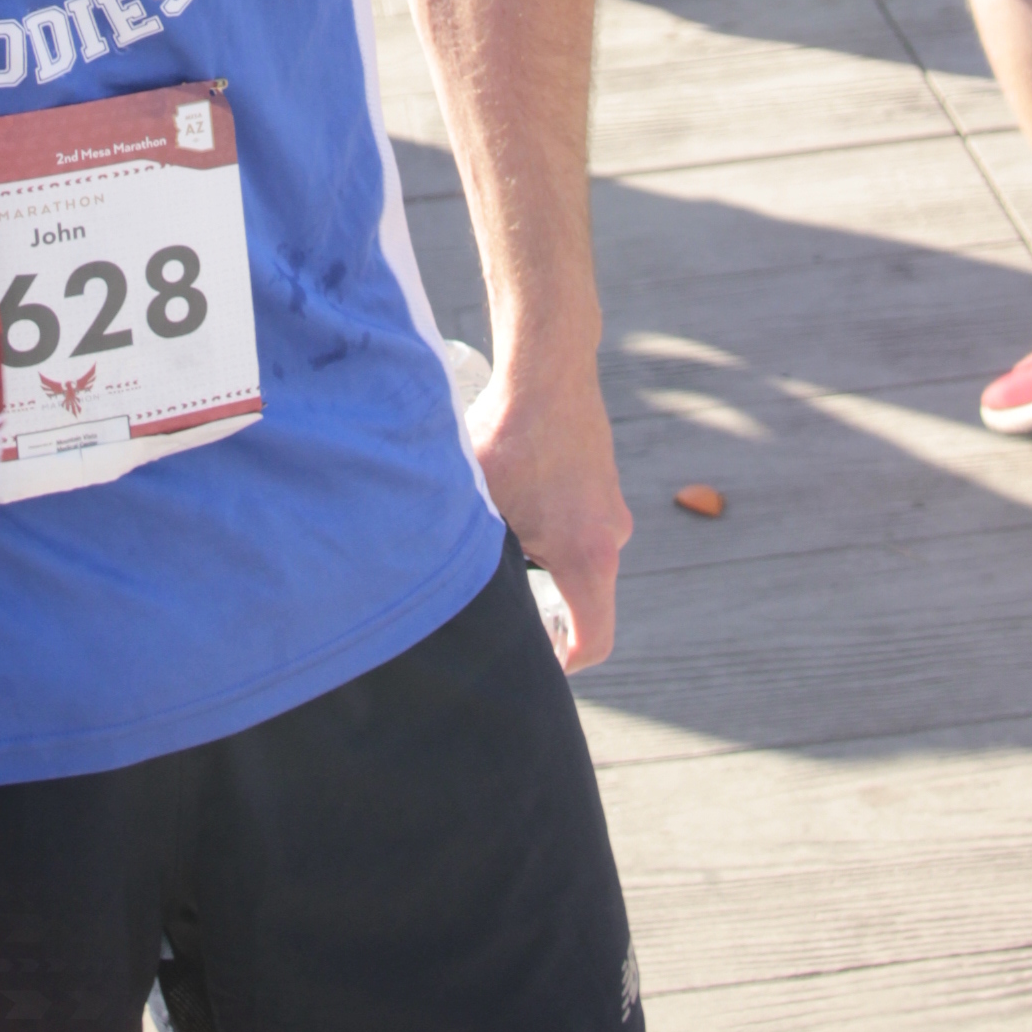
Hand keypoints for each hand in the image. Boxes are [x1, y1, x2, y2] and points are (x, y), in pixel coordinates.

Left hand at [467, 354, 631, 670]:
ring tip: (493, 526)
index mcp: (588, 557)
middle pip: (580, 598)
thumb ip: (461, 561)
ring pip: (572, 555)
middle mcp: (609, 536)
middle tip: (492, 592)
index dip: (562, 665)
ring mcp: (609, 505)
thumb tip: (422, 601)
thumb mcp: (477, 509)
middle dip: (539, 602)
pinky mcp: (600, 478)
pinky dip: (545, 520)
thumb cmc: (507, 437)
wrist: (547, 367)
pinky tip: (509, 492)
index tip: (534, 662)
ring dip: (537, 553)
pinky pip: (574, 520)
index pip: (593, 641)